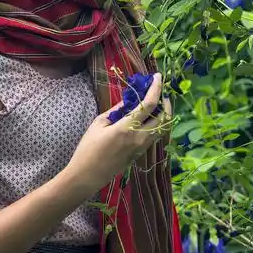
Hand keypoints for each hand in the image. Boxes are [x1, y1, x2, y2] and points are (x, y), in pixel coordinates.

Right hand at [64, 73, 172, 193]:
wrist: (87, 175)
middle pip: (164, 117)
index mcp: (127, 128)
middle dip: (165, 102)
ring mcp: (142, 148)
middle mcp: (139, 138)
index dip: (156, 88)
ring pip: (162, 128)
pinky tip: (147, 118)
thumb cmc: (88, 148)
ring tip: (154, 104)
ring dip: (163, 114)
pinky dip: (156, 124)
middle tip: (158, 91)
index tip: (158, 77)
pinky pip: (154, 136)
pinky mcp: (140, 154)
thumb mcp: (99, 123)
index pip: (149, 104)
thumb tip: (130, 99)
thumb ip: (117, 109)